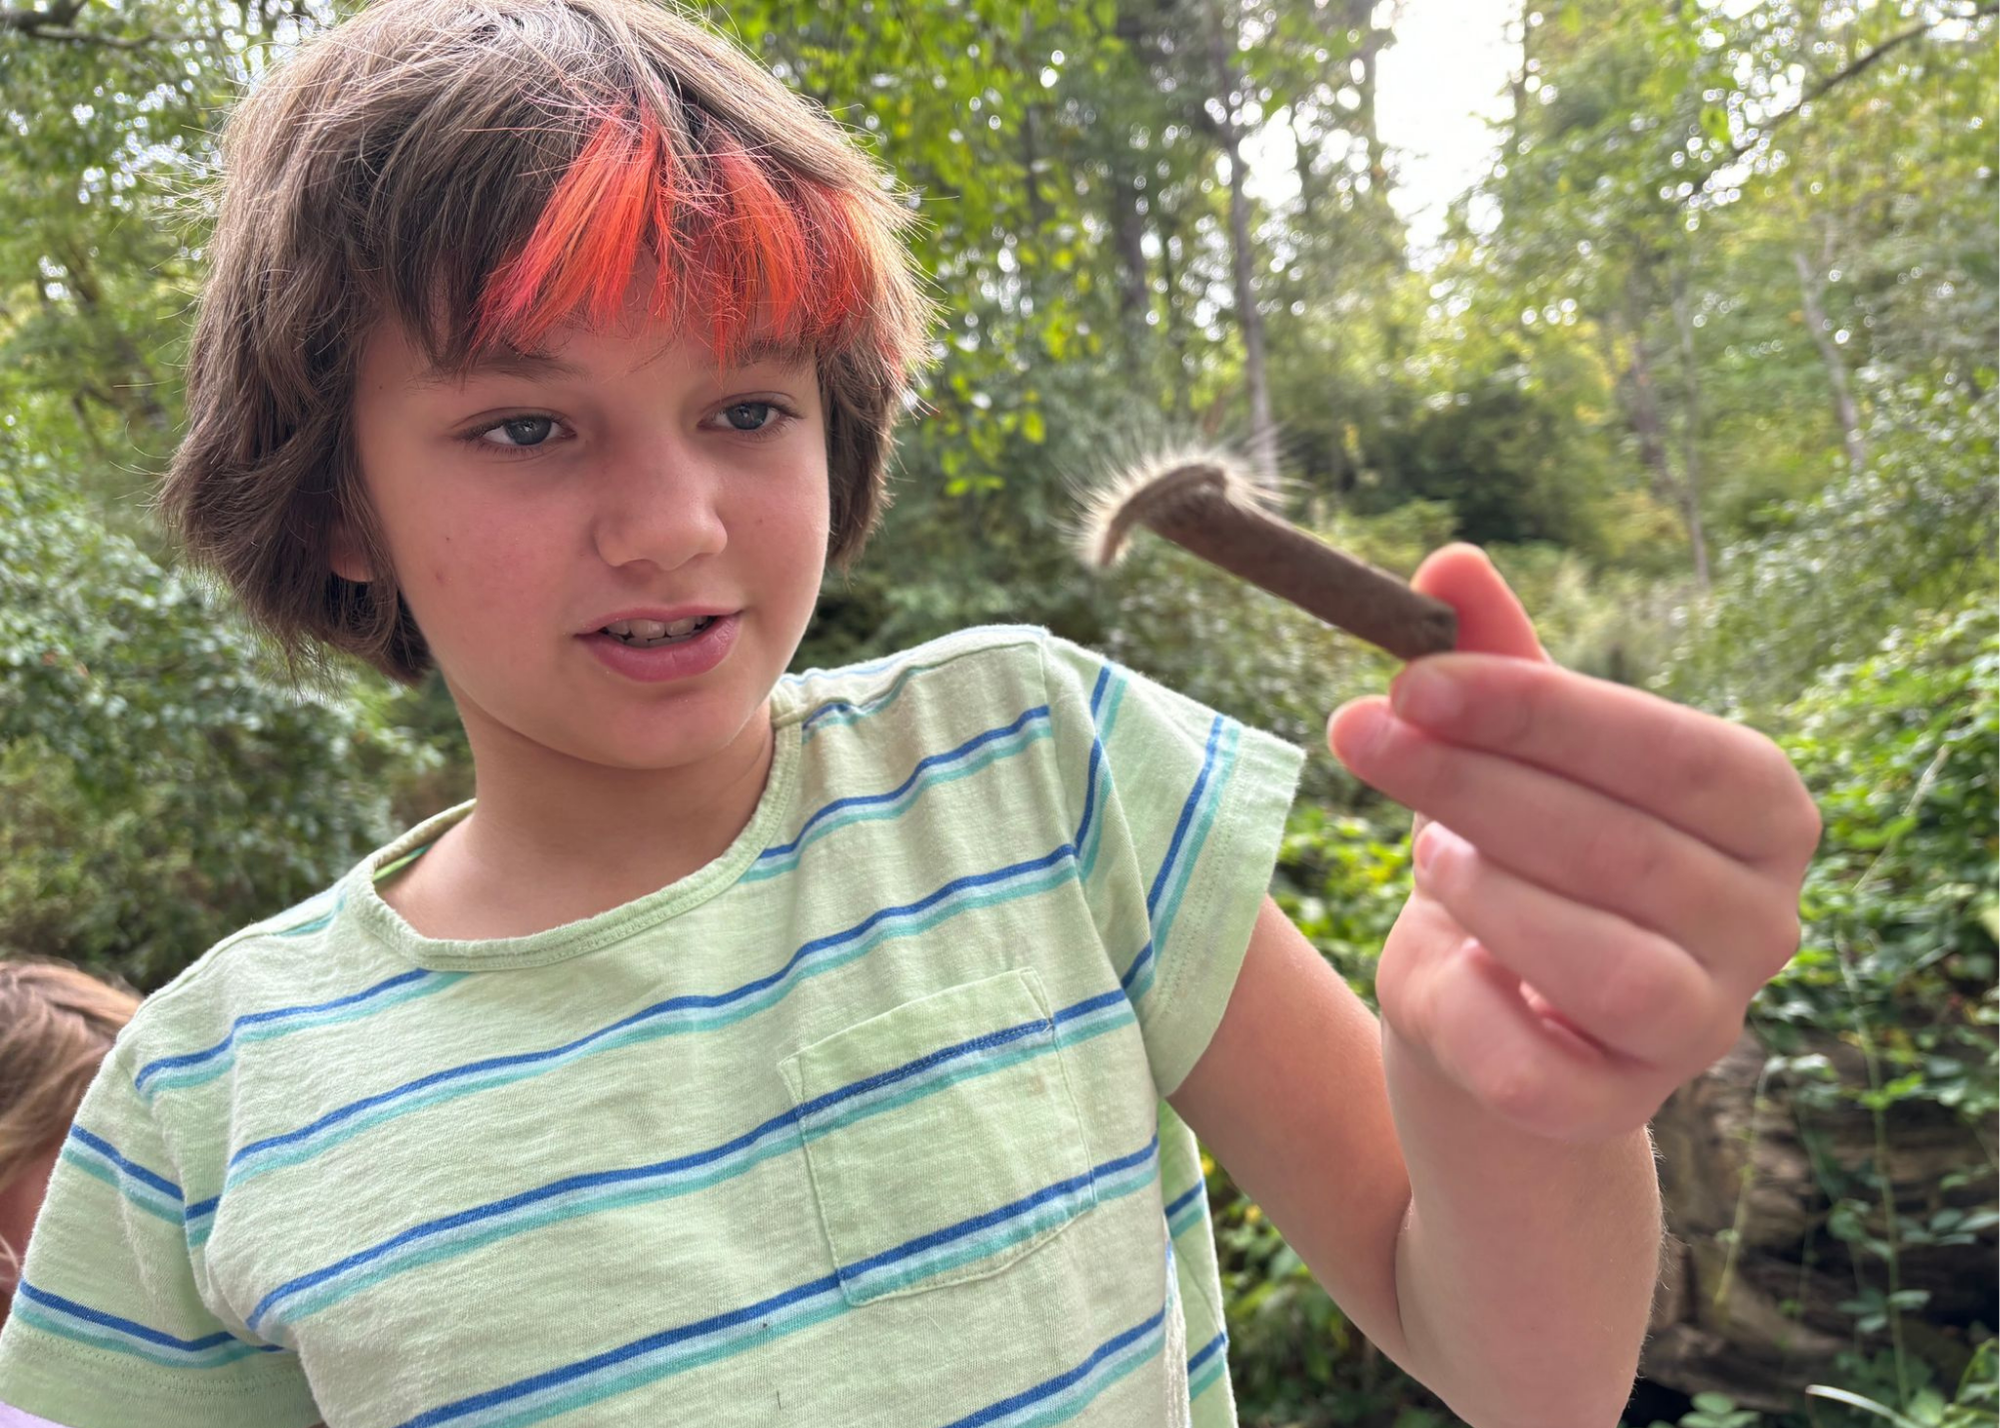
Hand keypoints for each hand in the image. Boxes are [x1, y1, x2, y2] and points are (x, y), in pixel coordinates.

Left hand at [1326, 544, 1821, 1143]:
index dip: (1539, 711)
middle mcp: (1764, 924)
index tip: (1411, 678)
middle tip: (1358, 732)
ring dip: (1490, 896)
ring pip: (1608, 966)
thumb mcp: (1503, 753)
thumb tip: (1450, 561)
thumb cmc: (1515, 858)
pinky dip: (1465, 1007)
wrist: (1491, 1017)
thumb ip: (1491, 661)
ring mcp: (1704, 1028)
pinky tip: (1437, 963)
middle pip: (1627, 851)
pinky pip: (1538, 1067)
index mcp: (1761, 813)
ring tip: (1432, 857)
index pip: (1675, 751)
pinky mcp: (1618, 1110)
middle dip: (1472, 784)